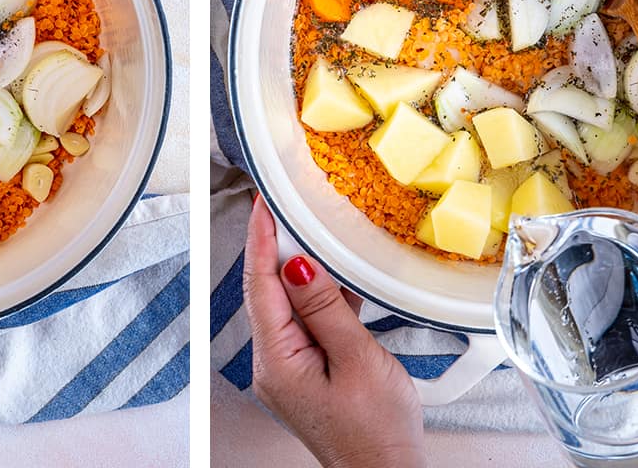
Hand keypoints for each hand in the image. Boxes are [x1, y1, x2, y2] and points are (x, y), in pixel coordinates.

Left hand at [242, 194, 425, 467]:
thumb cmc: (376, 434)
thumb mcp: (358, 360)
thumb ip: (326, 309)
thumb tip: (298, 267)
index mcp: (278, 362)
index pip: (261, 285)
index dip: (261, 239)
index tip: (263, 204)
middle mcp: (273, 365)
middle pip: (268, 292)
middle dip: (278, 248)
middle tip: (288, 208)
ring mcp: (287, 370)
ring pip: (287, 306)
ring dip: (302, 272)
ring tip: (314, 236)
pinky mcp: (304, 372)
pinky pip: (304, 324)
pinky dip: (319, 299)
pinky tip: (337, 283)